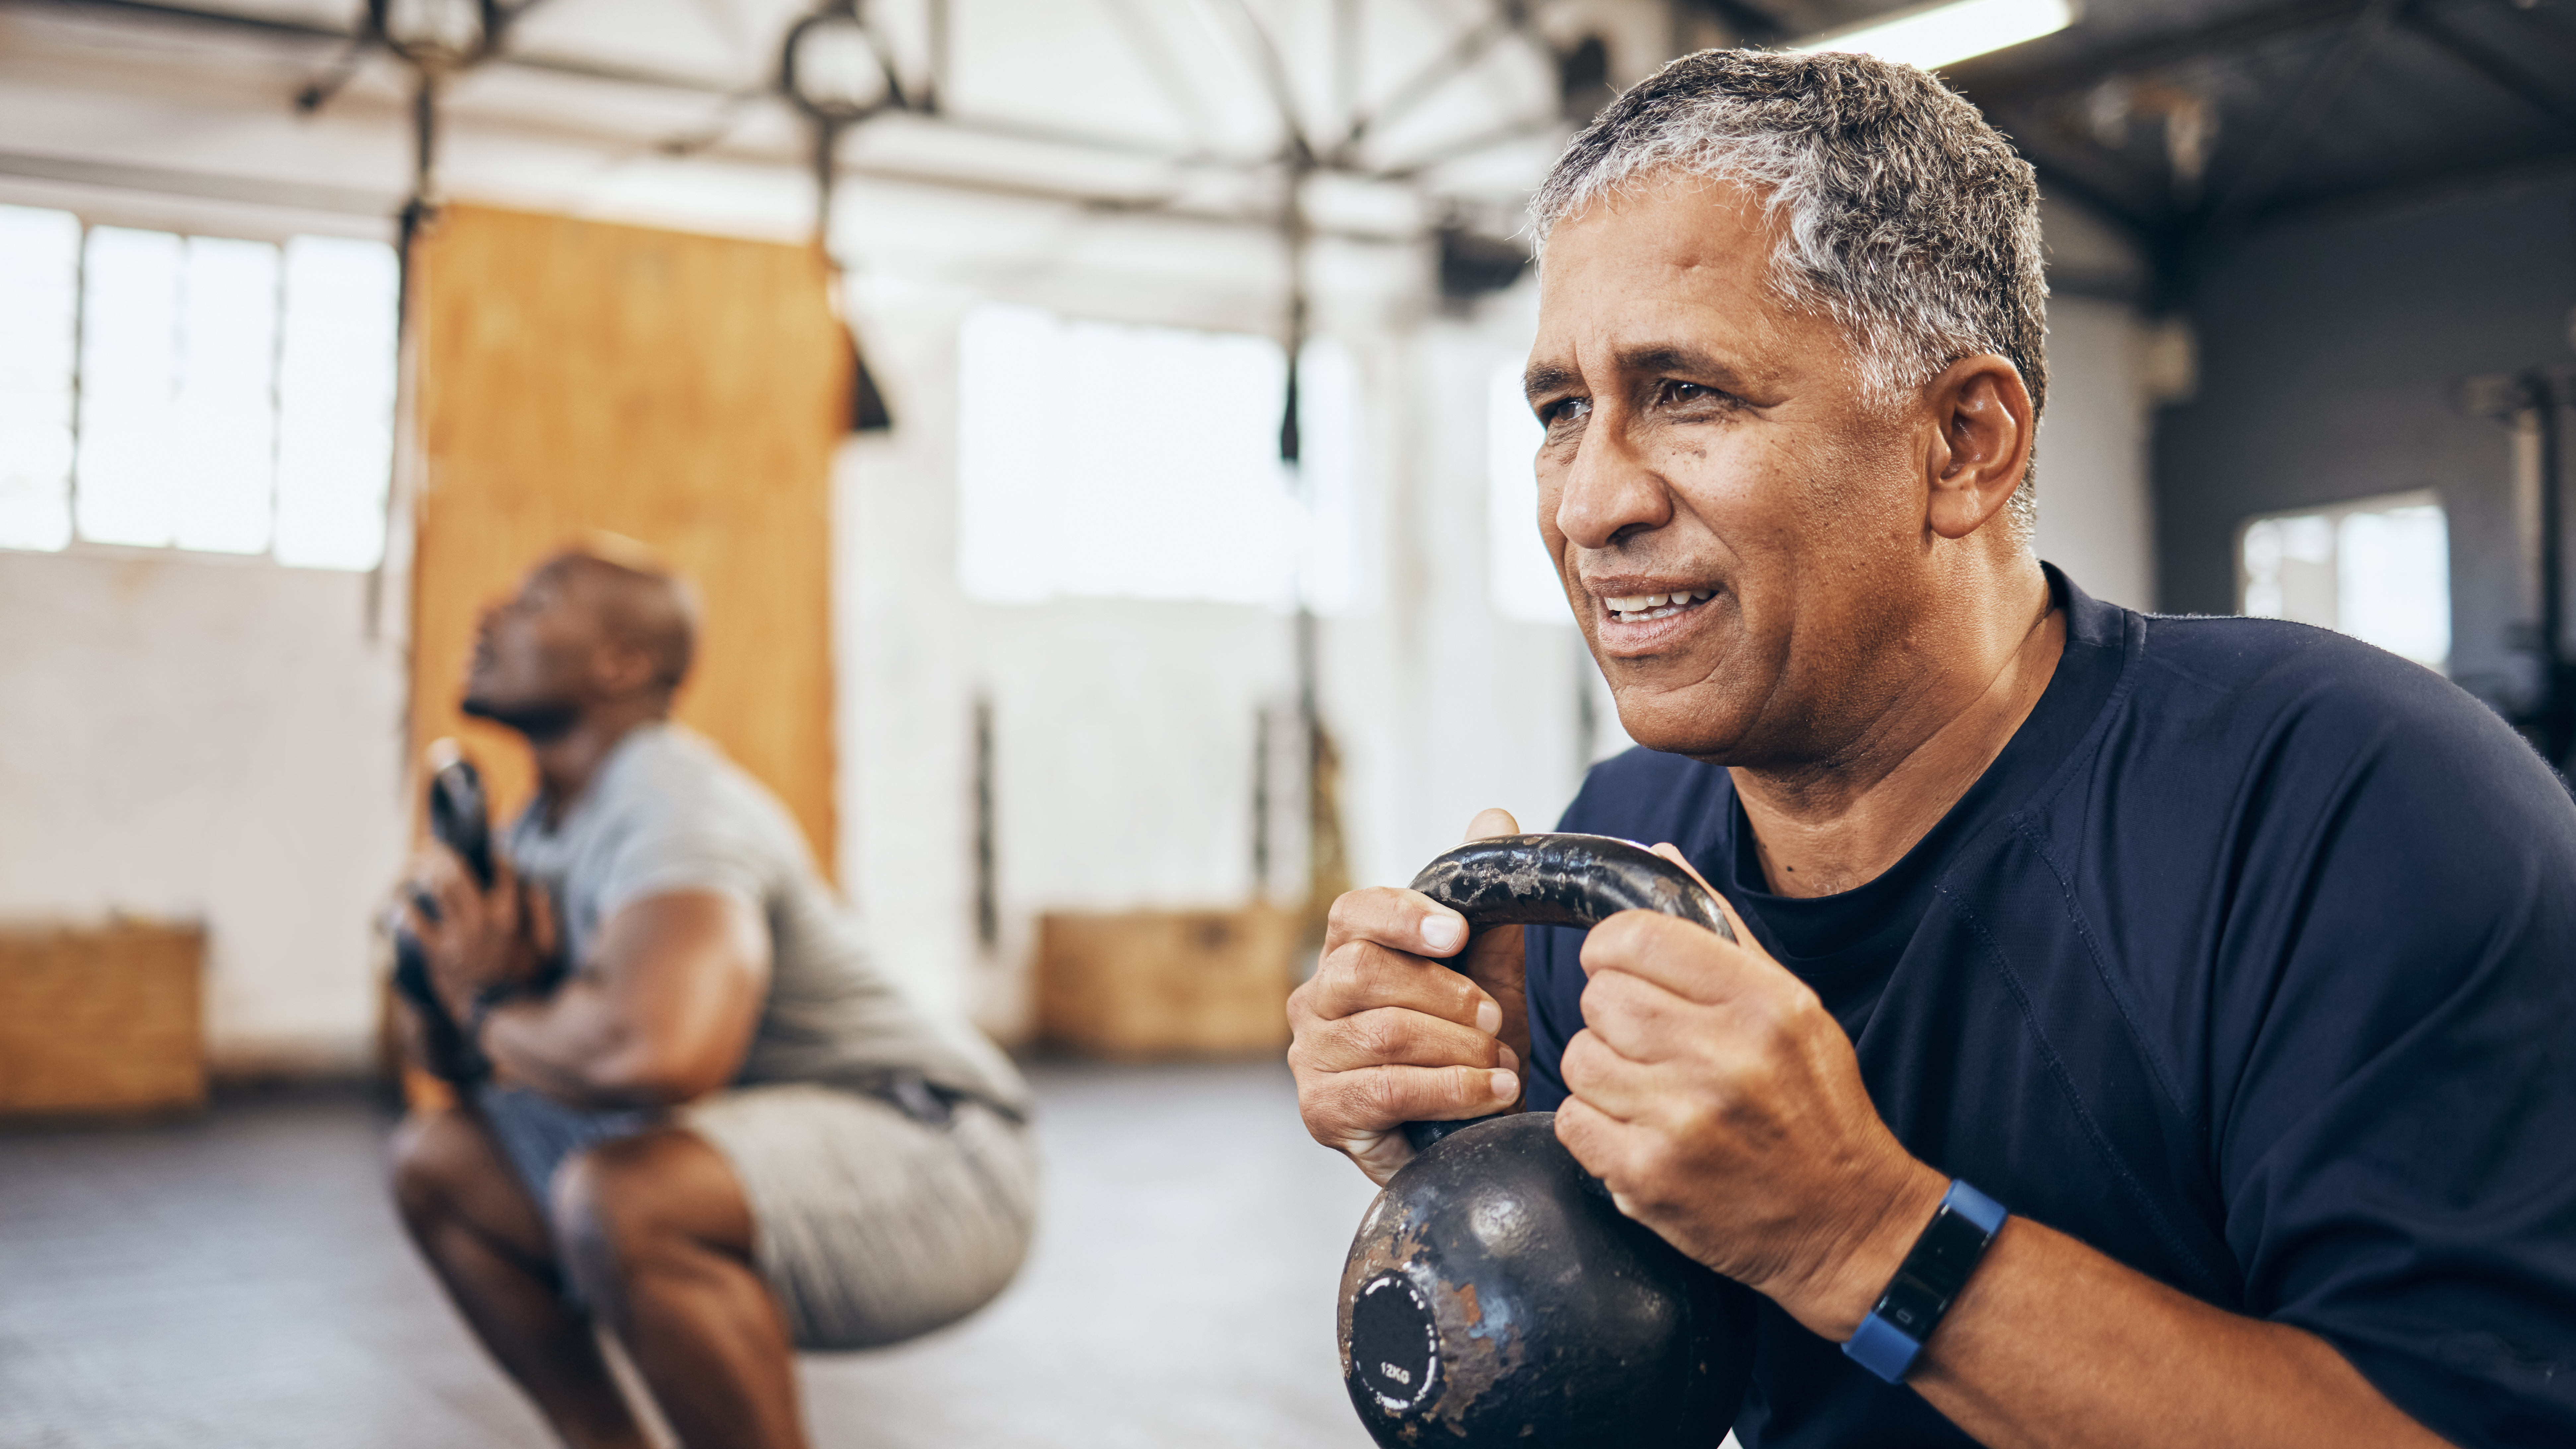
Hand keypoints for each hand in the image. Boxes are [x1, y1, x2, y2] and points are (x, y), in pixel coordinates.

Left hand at [401, 846, 557, 1026]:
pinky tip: (400, 901)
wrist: (497, 1017)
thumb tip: (536, 887)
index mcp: (511, 918)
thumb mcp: (546, 950)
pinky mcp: (437, 953)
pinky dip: (404, 908)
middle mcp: (483, 921)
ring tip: (417, 866)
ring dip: (423, 873)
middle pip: (458, 874)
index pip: (502, 873)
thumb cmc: (524, 982)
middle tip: (435, 848)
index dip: (494, 857)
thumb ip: (544, 916)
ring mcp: (458, 937)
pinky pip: (415, 922)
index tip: (487, 853)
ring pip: (436, 890)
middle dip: (444, 855)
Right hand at [1288, 809, 1530, 1185]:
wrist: (1468, 1136)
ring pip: (1382, 1031)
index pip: (1353, 912)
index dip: (1403, 915)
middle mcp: (1314, 1000)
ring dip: (1458, 1050)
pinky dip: (1450, 1090)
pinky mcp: (1321, 1111)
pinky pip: (1385, 1089)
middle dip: (1446, 995)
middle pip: (1365, 970)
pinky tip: (1491, 1093)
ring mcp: (1310, 1056)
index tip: (1454, 932)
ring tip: (1503, 1066)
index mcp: (1346, 954)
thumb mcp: (1488, 980)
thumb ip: (1488, 911)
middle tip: (1495, 1021)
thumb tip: (1494, 816)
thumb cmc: (1468, 1054)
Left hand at [1554, 844, 1946, 1338]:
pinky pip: (1574, 1121)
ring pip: (1579, 1058)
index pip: (1636, 938)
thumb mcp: (1790, 1006)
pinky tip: (1638, 1132)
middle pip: (1599, 998)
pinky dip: (1594, 1126)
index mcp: (1762, 1003)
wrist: (1848, 1223)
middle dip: (1610, 1015)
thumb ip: (1719, 930)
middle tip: (1646, 1041)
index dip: (1611, 949)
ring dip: (1601, 1072)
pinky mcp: (1650, 1177)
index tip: (1619, 967)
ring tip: (1649, 1090)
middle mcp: (1723, 1057)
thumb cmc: (1815, 1107)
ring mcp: (1683, 1121)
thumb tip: (1658, 856)